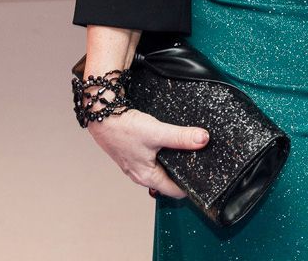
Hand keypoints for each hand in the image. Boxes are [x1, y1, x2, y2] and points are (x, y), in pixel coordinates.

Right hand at [88, 108, 208, 197]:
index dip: (191, 186)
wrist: (102, 116)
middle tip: (200, 161)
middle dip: (184, 171)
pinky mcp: (135, 153)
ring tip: (188, 150)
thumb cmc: (123, 129)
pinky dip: (164, 151)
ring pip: (162, 167)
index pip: (175, 191)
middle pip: (169, 180)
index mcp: (147, 177)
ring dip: (174, 160)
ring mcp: (137, 164)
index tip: (205, 177)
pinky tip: (169, 141)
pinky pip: (154, 157)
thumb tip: (203, 140)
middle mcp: (141, 174)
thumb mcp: (157, 133)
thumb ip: (181, 137)